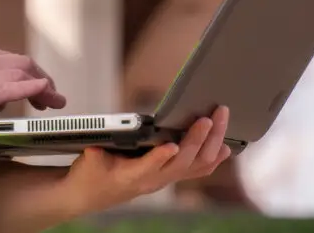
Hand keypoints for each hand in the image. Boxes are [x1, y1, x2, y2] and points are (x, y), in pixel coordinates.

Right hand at [0, 44, 68, 120]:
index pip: (14, 60)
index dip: (34, 73)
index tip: (43, 87)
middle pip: (25, 64)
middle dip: (45, 81)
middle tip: (56, 99)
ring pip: (22, 73)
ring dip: (44, 87)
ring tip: (55, 103)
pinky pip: (8, 88)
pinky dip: (29, 87)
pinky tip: (42, 91)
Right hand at [59, 106, 232, 215]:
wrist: (89, 195)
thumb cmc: (89, 174)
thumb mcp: (89, 160)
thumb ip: (97, 150)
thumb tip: (104, 139)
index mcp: (130, 176)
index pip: (149, 167)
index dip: (161, 156)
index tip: (173, 144)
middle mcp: (152, 180)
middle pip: (182, 162)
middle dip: (199, 138)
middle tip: (209, 116)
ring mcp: (163, 180)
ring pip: (196, 166)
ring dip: (212, 144)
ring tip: (222, 121)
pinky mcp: (168, 176)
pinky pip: (197, 170)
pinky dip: (213, 157)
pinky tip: (224, 146)